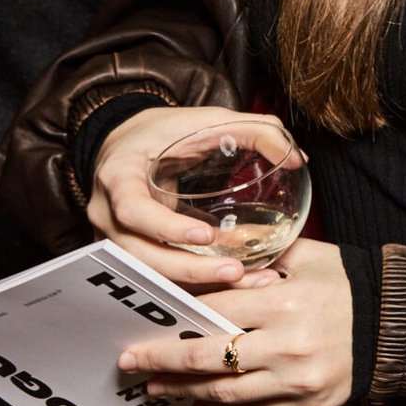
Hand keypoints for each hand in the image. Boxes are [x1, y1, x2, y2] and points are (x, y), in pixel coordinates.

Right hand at [88, 106, 296, 290]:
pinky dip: (193, 283)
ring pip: (147, 273)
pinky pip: (158, 273)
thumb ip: (254, 131)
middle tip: (235, 271)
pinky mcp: (130, 251)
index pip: (133, 210)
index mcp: (118, 176)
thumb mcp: (205, 121)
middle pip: (138, 254)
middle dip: (187, 269)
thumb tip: (298, 158)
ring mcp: (112, 237)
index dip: (166, 227)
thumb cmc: (165, 131)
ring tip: (244, 281)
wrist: (126, 140)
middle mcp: (107, 213)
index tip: (206, 235)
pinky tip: (233, 285)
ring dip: (194, 284)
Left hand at [118, 238, 352, 405]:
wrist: (401, 326)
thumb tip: (221, 254)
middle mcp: (286, 345)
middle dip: (162, 359)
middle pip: (207, 356)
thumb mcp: (312, 257)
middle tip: (130, 362)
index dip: (177, 314)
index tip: (148, 320)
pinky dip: (221, 405)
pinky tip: (199, 400)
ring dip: (183, 389)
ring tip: (155, 388)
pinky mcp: (304, 404)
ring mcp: (294, 380)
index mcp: (285, 303)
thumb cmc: (355, 287)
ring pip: (223, 390)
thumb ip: (265, 256)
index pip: (215, 309)